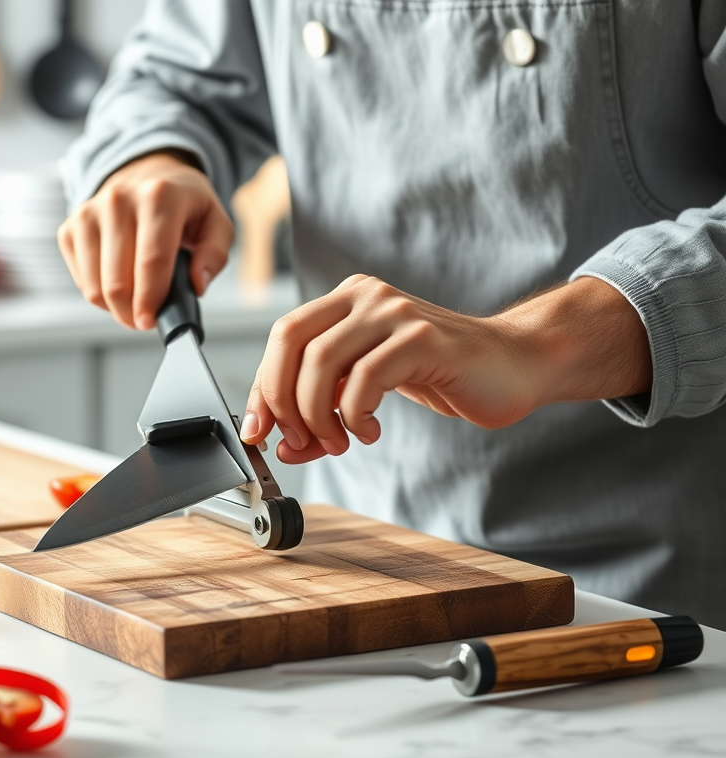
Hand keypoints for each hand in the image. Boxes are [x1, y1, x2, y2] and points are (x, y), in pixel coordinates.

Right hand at [58, 151, 233, 329]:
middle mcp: (118, 200)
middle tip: (146, 319)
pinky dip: (100, 295)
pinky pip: (81, 282)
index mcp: (159, 196)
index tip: (151, 322)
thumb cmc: (183, 205)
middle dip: (132, 313)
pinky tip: (119, 283)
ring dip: (116, 309)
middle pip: (118, 282)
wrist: (146, 176)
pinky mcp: (70, 228)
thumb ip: (215, 254)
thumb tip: (196, 284)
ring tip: (136, 301)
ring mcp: (89, 213)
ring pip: (95, 288)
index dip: (151, 300)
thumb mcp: (215, 222)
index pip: (151, 260)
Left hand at [240, 274, 651, 463]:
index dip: (261, 386)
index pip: (282, 336)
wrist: (515, 364)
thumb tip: (281, 444)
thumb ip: (324, 407)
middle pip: (290, 340)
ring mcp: (394, 312)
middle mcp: (365, 296)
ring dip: (317, 415)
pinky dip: (355, 416)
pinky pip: (364, 380)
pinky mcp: (422, 338)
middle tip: (297, 440)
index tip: (258, 430)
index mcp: (346, 300)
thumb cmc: (442, 373)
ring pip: (321, 362)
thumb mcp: (369, 387)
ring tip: (338, 440)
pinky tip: (369, 431)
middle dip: (281, 399)